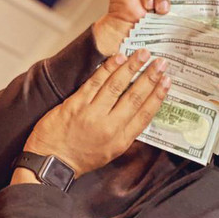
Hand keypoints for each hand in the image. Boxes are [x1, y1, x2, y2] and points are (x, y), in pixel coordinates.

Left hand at [14, 49, 170, 180]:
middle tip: (161, 62)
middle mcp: (109, 127)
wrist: (51, 163)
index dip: (158, 96)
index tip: (167, 81)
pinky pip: (94, 82)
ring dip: (131, 67)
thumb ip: (125, 132)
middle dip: (150, 77)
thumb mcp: (110, 151)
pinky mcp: (75, 105)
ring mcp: (92, 115)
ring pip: (116, 86)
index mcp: (121, 140)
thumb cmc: (80, 158)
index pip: (145, 114)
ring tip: (143, 54)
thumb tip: (140, 110)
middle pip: (135, 97)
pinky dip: (107, 68)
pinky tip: (118, 58)